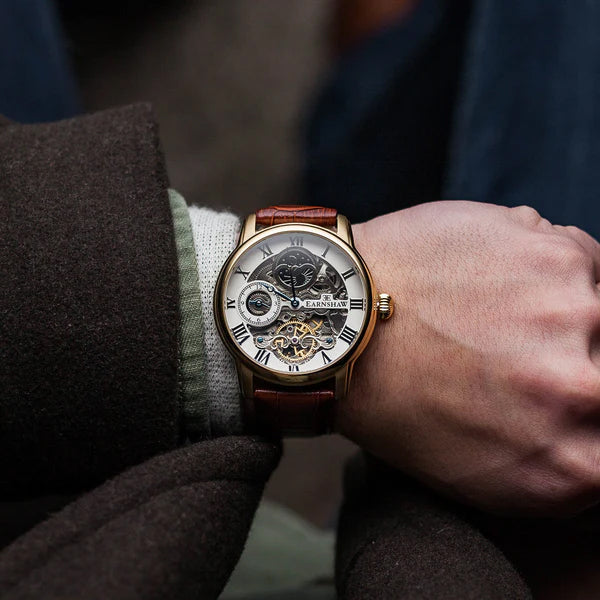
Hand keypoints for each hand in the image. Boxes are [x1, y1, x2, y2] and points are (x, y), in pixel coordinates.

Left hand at [341, 201, 599, 515]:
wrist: (346, 324)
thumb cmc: (398, 403)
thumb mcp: (482, 475)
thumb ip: (560, 462)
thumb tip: (595, 432)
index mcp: (571, 468)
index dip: (590, 413)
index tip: (565, 392)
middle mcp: (583, 395)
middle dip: (578, 364)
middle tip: (520, 353)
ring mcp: (575, 319)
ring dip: (565, 314)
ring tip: (502, 312)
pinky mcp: (557, 257)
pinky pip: (586, 263)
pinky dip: (552, 271)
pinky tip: (499, 279)